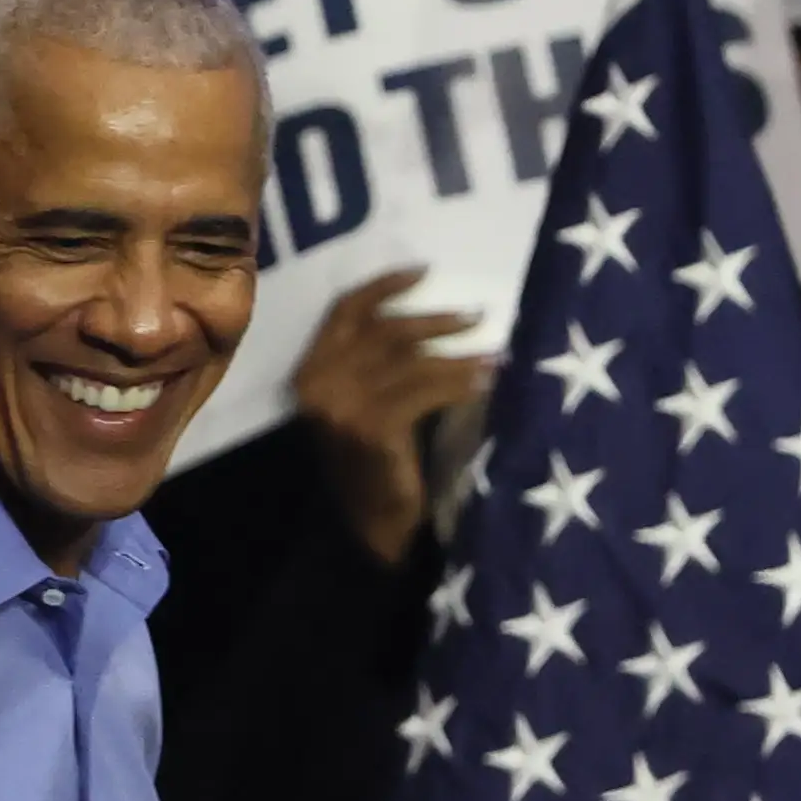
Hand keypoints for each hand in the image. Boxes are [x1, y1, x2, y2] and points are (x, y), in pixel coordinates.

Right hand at [293, 269, 493, 566]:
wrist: (369, 527)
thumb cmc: (374, 463)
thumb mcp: (363, 403)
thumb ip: (376, 362)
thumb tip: (437, 315)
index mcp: (309, 372)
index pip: (344, 311)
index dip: (384, 287)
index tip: (424, 273)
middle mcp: (319, 385)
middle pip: (384, 331)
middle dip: (434, 320)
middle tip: (476, 315)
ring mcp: (343, 408)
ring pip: (411, 360)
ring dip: (458, 355)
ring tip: (492, 354)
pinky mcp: (373, 429)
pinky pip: (426, 390)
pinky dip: (460, 383)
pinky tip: (485, 383)